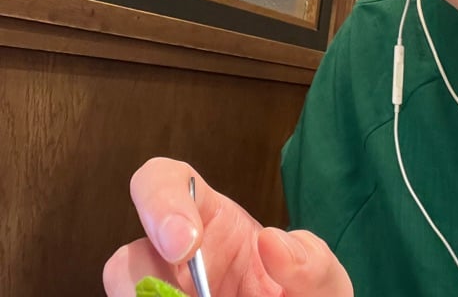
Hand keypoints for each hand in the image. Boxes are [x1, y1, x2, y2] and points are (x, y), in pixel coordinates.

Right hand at [103, 158, 352, 296]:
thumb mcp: (322, 281)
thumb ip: (311, 261)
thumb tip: (272, 242)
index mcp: (211, 222)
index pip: (164, 181)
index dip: (160, 199)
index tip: (185, 244)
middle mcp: (177, 261)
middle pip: (129, 258)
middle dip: (142, 283)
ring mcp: (166, 295)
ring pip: (127, 293)